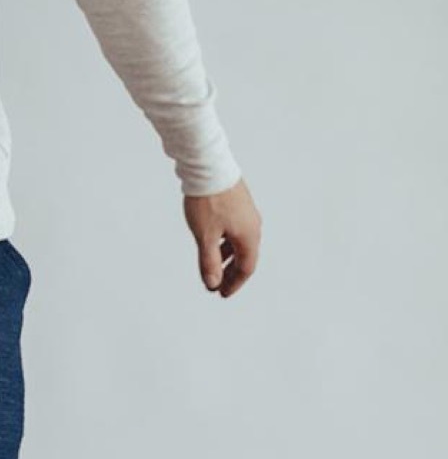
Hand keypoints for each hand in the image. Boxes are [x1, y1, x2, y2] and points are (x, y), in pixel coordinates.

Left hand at [183, 176, 260, 298]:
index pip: (246, 268)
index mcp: (249, 236)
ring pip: (238, 241)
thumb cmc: (208, 200)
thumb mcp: (205, 235)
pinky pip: (234, 228)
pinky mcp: (237, 201)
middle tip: (217, 284)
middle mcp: (253, 225)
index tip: (221, 293)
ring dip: (227, 255)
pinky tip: (212, 239)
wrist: (208, 165)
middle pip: (244, 256)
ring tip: (212, 265)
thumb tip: (212, 283)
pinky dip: (225, 240)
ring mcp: (246, 212)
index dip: (233, 283)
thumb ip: (209, 261)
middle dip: (230, 272)